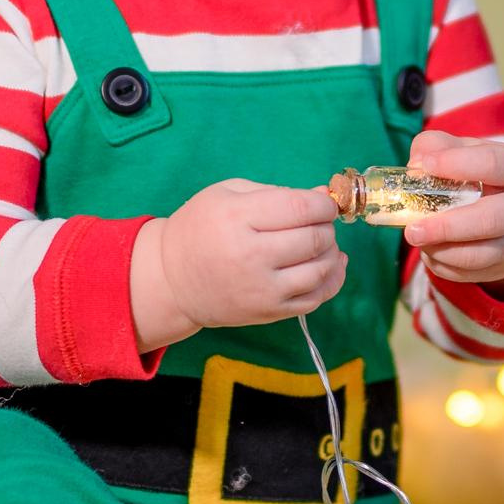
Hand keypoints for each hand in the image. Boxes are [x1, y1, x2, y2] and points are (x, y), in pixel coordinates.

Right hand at [131, 180, 345, 351]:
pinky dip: (331, 279)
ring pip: (321, 269)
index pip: (301, 208)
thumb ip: (277, 191)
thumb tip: (324, 194)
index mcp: (237, 217)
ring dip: (331, 252)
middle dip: (326, 227)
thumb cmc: (200, 228)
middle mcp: (250, 255)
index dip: (323, 204)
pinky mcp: (269, 312)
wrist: (172, 280)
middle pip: (314, 239)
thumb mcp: (227, 194)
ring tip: (320, 243)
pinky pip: (316, 298)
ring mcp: (261, 289)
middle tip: (319, 223)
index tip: (323, 204)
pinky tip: (326, 265)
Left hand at [400, 127, 503, 291]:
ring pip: (482, 255)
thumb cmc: (479, 177)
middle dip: (448, 226)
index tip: (426, 165)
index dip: (458, 164)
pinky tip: (429, 249)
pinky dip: (443, 264)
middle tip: (412, 229)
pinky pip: (469, 273)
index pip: (494, 163)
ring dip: (443, 250)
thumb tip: (415, 166)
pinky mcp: (501, 267)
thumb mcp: (463, 152)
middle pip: (492, 219)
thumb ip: (437, 147)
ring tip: (416, 238)